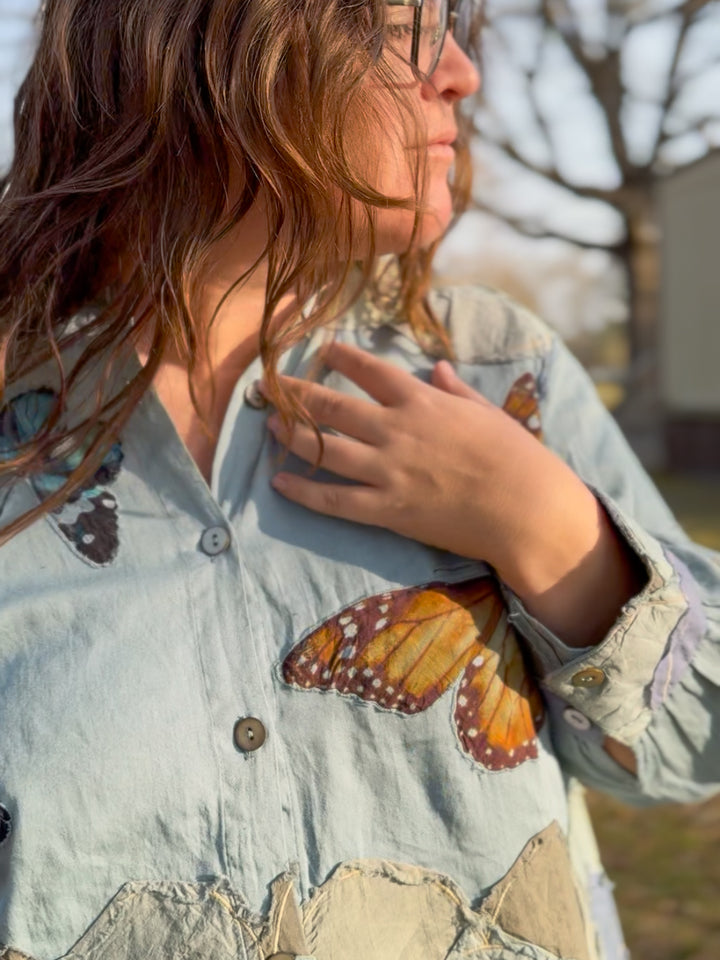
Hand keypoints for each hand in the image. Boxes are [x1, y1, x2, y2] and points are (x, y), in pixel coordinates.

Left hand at [266, 341, 645, 772]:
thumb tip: (437, 368)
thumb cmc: (515, 456)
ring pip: (324, 448)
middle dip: (298, 392)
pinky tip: (279, 481)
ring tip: (271, 426)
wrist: (525, 508)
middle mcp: (396, 429)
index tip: (322, 348)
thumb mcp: (487, 411)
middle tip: (271, 385)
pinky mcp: (386, 508)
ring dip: (293, 435)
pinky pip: (334, 499)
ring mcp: (387, 470)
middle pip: (333, 405)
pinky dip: (303, 490)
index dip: (342, 357)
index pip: (371, 370)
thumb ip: (455, 389)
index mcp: (422, 402)